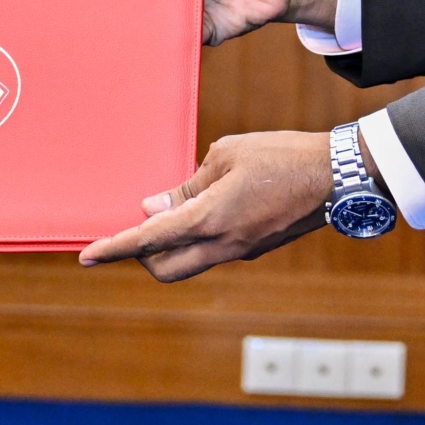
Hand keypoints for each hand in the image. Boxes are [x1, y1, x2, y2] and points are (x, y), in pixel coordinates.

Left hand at [77, 129, 331, 280]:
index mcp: (209, 219)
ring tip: (165, 215)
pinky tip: (200, 211)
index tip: (86, 256)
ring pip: (189, 264)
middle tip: (132, 230)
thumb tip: (153, 208)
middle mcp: (223, 245)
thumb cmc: (281, 155)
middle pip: (164, 269)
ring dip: (169, 248)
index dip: (113, 249)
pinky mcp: (255, 247)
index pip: (148, 241)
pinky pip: (212, 252)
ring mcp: (241, 251)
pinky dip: (195, 240)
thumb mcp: (225, 155)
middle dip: (140, 257)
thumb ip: (187, 186)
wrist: (338, 176)